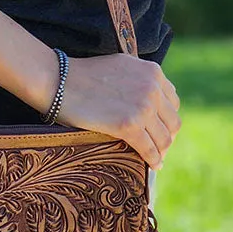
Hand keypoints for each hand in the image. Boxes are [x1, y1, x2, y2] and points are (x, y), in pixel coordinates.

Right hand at [56, 53, 180, 169]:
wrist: (60, 80)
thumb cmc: (83, 75)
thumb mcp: (121, 66)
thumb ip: (139, 78)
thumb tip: (148, 97)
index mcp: (153, 72)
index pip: (172, 102)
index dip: (167, 119)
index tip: (159, 130)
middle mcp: (152, 88)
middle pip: (172, 122)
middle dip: (167, 137)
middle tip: (158, 148)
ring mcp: (142, 107)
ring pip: (164, 138)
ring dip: (161, 151)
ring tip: (156, 158)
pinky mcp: (128, 125)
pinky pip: (149, 148)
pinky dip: (153, 160)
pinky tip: (153, 165)